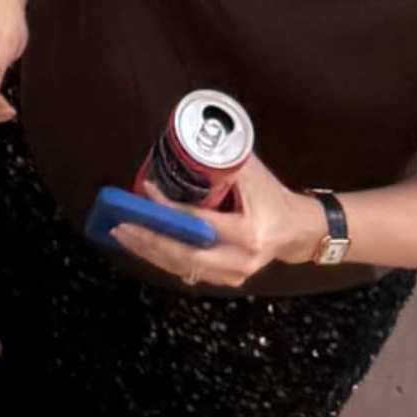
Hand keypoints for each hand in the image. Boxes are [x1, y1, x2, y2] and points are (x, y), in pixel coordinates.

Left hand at [106, 151, 321, 289]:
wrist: (297, 231)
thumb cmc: (272, 196)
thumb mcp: (251, 172)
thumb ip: (221, 158)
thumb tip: (185, 137)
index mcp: (248, 233)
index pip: (200, 223)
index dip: (170, 210)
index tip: (146, 190)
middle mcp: (240, 259)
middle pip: (186, 255)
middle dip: (150, 240)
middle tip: (120, 225)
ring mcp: (233, 275)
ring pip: (184, 268)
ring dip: (150, 251)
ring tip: (122, 234)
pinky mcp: (226, 280)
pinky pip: (189, 272)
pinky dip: (163, 258)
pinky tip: (142, 245)